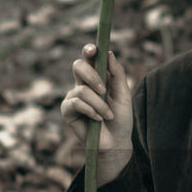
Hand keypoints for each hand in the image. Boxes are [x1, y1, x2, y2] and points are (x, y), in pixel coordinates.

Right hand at [61, 44, 133, 182]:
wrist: (116, 142)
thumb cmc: (121, 118)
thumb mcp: (124, 94)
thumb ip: (117, 74)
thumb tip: (109, 53)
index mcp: (97, 77)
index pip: (89, 58)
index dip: (89, 50)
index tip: (93, 49)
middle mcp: (82, 84)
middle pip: (78, 66)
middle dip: (92, 75)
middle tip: (104, 89)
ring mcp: (73, 96)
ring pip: (82, 90)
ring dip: (99, 104)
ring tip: (108, 115)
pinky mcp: (68, 110)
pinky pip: (76, 103)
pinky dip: (91, 111)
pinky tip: (98, 120)